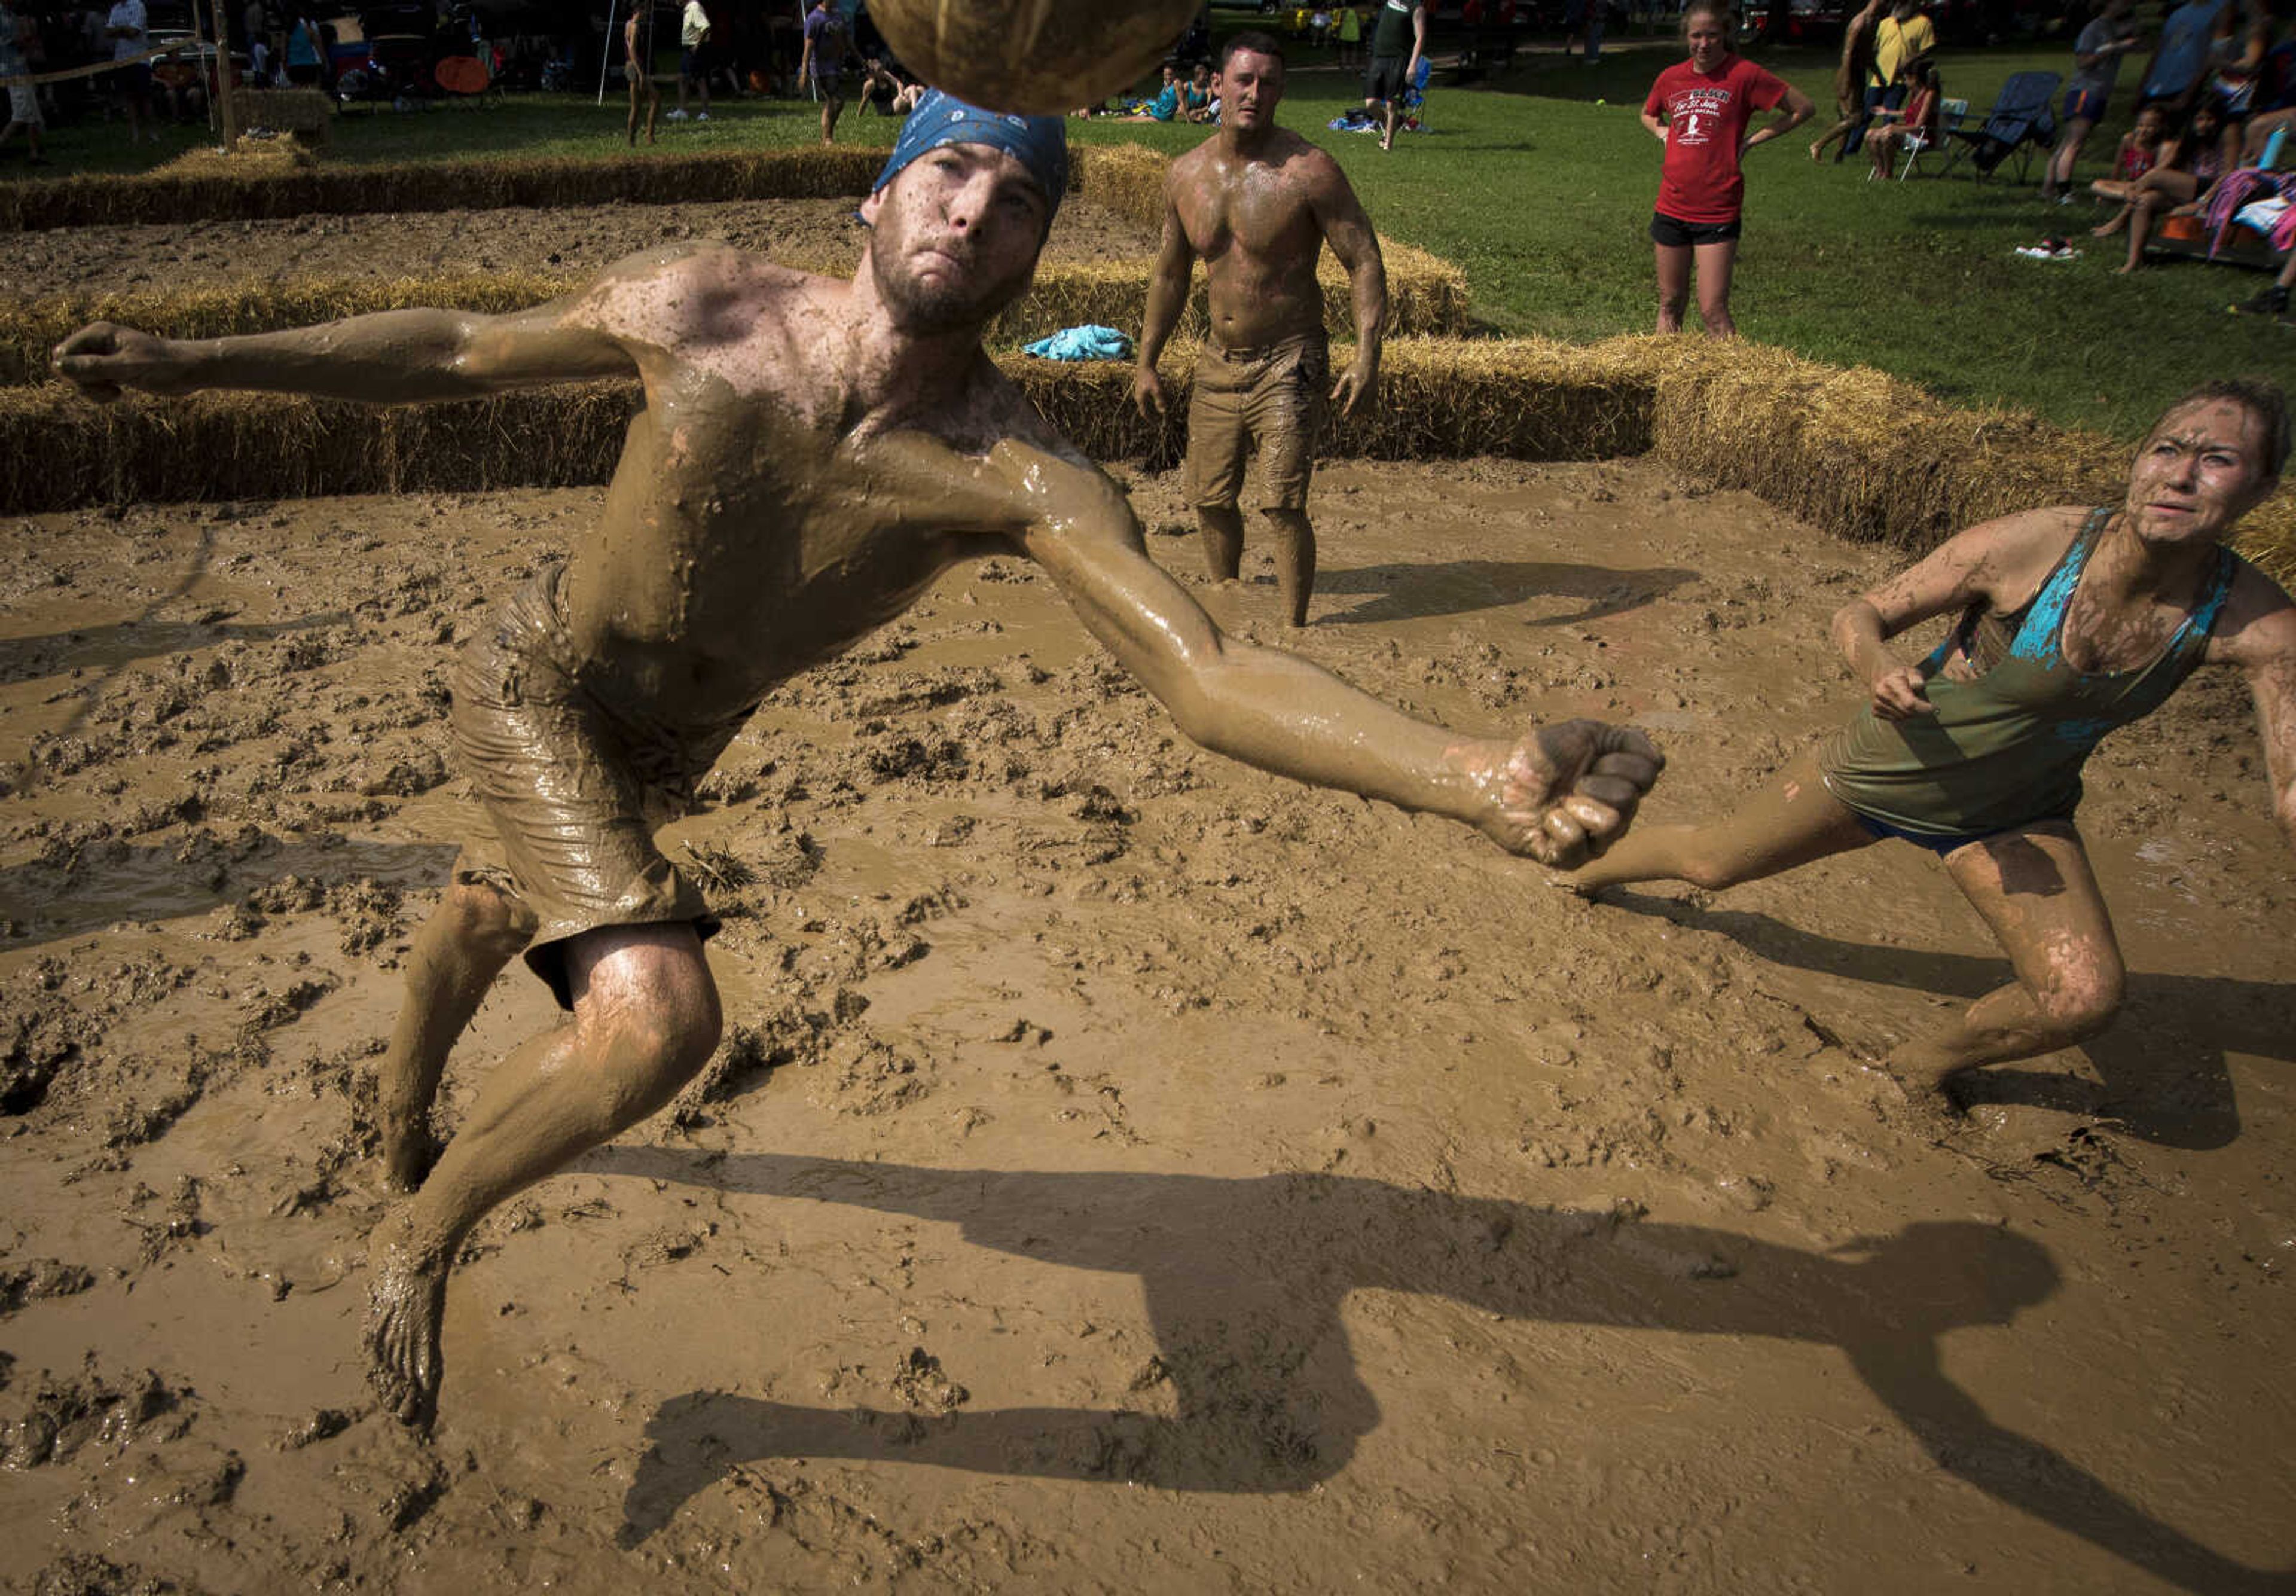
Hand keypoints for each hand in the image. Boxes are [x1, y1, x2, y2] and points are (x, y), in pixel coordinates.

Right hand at [52, 322, 193, 400]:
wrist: (190, 371)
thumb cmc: (164, 365)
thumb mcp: (127, 367)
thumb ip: (93, 367)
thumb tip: (57, 365)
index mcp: (98, 333)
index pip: (62, 353)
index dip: (71, 371)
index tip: (96, 380)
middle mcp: (98, 343)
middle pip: (66, 366)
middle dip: (82, 382)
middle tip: (107, 389)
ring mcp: (104, 357)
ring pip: (78, 378)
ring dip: (92, 391)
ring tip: (115, 394)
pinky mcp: (113, 371)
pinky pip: (92, 385)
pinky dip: (100, 394)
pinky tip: (118, 394)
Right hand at [1132, 363, 1166, 423]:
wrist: (1145, 365)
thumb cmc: (1150, 377)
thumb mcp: (1157, 389)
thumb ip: (1160, 400)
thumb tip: (1163, 412)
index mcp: (1140, 399)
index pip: (1144, 413)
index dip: (1149, 419)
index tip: (1155, 424)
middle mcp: (1139, 397)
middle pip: (1144, 409)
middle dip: (1151, 415)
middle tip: (1158, 420)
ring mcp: (1140, 392)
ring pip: (1146, 404)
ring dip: (1151, 409)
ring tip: (1158, 412)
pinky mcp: (1143, 388)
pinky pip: (1147, 398)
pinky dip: (1152, 402)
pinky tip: (1158, 401)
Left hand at [1327, 359, 1375, 421]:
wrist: (1369, 360)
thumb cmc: (1355, 367)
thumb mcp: (1345, 376)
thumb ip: (1338, 388)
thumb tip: (1331, 398)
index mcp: (1358, 385)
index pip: (1353, 401)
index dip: (1349, 409)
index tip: (1343, 415)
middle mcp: (1367, 389)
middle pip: (1360, 405)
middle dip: (1353, 413)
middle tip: (1346, 419)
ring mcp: (1373, 390)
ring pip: (1367, 406)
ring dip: (1361, 412)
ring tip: (1353, 417)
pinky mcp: (1376, 390)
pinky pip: (1373, 403)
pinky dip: (1368, 408)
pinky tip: (1362, 412)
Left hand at [1479, 719, 1664, 867]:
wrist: (1498, 776)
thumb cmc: (1540, 755)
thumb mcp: (1586, 733)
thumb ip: (1628, 740)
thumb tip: (1658, 761)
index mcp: (1623, 783)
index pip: (1649, 772)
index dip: (1619, 760)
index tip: (1592, 758)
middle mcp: (1616, 814)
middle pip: (1631, 799)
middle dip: (1596, 782)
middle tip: (1572, 783)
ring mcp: (1594, 840)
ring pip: (1612, 822)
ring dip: (1578, 803)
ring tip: (1559, 801)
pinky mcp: (1569, 859)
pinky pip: (1576, 841)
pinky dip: (1557, 822)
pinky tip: (1545, 819)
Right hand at [1869, 663, 1933, 719]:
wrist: (1881, 672)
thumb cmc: (1901, 673)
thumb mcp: (1912, 671)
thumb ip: (1917, 678)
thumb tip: (1920, 685)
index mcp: (1890, 683)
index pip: (1910, 703)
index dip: (1924, 708)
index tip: (1936, 708)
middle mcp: (1881, 695)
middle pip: (1907, 712)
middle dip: (1920, 711)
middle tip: (1926, 704)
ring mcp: (1877, 704)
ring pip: (1902, 717)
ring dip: (1911, 713)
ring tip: (1912, 701)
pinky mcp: (1875, 711)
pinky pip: (1895, 719)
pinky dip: (1902, 714)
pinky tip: (1902, 704)